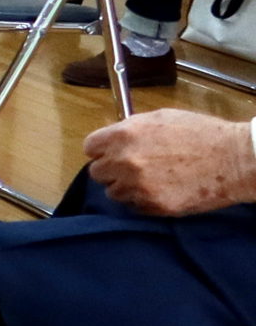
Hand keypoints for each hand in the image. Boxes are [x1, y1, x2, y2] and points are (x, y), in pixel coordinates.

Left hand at [84, 107, 255, 215]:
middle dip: (111, 170)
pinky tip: (161, 190)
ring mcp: (138, 186)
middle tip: (131, 168)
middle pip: (97, 172)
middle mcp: (125, 161)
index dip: (101, 150)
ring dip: (126, 188)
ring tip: (149, 180)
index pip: (90, 148)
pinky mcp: (154, 206)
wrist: (234, 159)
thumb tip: (113, 138)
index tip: (110, 153)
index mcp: (123, 135)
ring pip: (114, 193)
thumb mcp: (159, 118)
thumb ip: (129, 129)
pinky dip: (142, 201)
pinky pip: (134, 207)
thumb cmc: (201, 134)